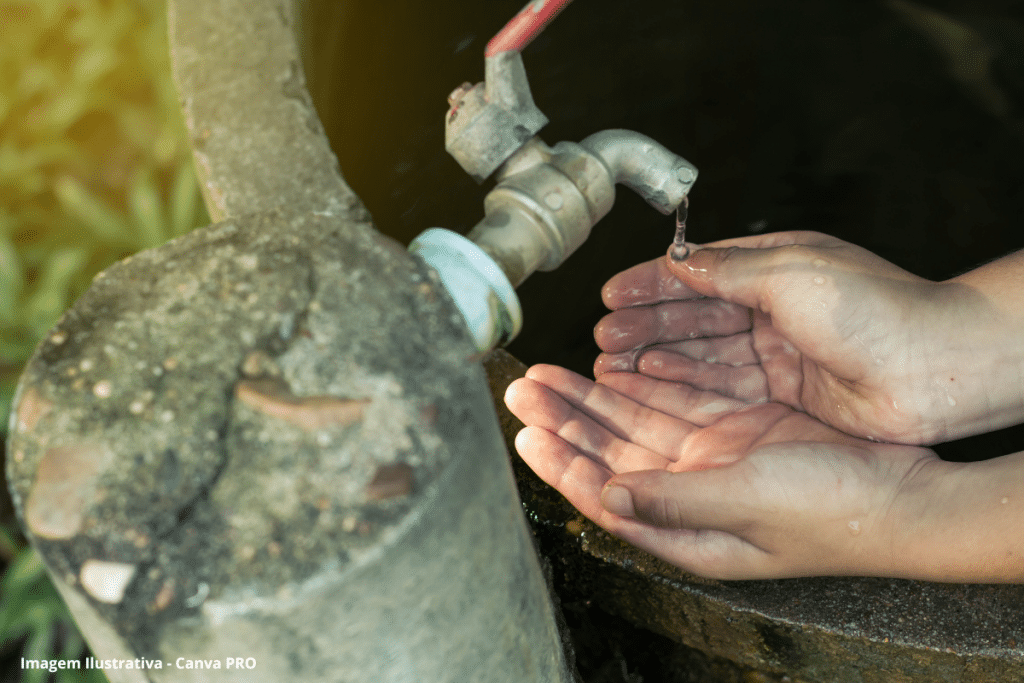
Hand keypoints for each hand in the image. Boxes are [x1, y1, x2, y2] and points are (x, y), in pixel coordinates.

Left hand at [505, 364, 946, 579]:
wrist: (905, 495)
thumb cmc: (835, 513)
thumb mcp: (747, 504)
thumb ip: (672, 500)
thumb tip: (606, 494)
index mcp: (686, 526)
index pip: (606, 495)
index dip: (563, 465)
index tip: (527, 436)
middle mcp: (690, 493)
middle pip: (611, 453)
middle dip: (565, 422)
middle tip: (523, 391)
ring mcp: (713, 459)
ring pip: (634, 425)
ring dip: (591, 401)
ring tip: (547, 377)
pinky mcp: (737, 429)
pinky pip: (674, 403)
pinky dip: (641, 386)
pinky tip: (611, 368)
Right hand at [594, 231, 1015, 444]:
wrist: (935, 369)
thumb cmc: (877, 310)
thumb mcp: (789, 273)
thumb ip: (727, 270)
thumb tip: (680, 260)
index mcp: (776, 269)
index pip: (700, 273)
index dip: (652, 284)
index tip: (611, 294)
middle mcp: (773, 310)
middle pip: (693, 317)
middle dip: (645, 325)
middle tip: (602, 336)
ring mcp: (778, 354)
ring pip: (702, 354)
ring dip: (657, 356)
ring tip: (613, 363)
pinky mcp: (784, 394)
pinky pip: (721, 387)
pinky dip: (683, 384)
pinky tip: (652, 382)